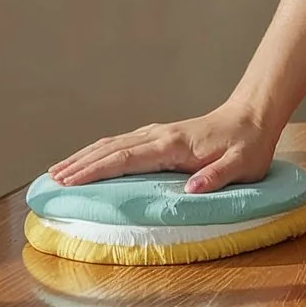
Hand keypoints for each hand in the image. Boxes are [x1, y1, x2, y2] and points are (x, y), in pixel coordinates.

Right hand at [48, 101, 275, 193]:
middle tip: (52, 180)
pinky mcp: (161, 135)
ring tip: (58, 171)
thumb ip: (218, 178)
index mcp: (174, 145)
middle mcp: (160, 135)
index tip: (70, 181)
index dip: (96, 170)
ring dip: (85, 156)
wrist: (253, 116)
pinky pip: (122, 143)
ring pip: (113, 143)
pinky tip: (90, 159)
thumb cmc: (249, 146)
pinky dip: (100, 151)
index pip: (126, 158)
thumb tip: (191, 189)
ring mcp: (158, 133)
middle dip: (79, 164)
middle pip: (111, 148)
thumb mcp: (242, 166)